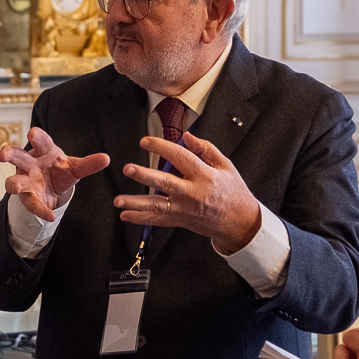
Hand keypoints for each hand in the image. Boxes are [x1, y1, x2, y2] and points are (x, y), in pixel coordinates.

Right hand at [0, 126, 109, 221]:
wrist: (52, 186)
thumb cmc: (60, 169)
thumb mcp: (75, 167)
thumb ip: (89, 164)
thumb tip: (107, 158)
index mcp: (44, 150)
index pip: (40, 141)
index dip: (36, 136)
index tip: (33, 133)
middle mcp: (30, 163)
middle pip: (18, 155)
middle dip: (9, 153)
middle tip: (3, 154)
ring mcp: (25, 179)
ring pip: (14, 180)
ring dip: (13, 183)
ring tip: (15, 187)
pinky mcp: (28, 196)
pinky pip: (32, 203)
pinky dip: (40, 210)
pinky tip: (50, 216)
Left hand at [115, 131, 262, 254]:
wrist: (239, 222)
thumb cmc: (233, 192)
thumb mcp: (225, 165)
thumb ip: (205, 149)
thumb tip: (187, 136)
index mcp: (204, 175)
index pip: (180, 157)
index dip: (161, 147)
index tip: (146, 141)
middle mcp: (193, 193)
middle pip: (165, 183)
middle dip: (145, 175)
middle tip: (128, 169)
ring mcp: (185, 209)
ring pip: (157, 206)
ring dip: (136, 203)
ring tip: (119, 200)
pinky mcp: (181, 221)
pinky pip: (158, 220)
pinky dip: (141, 219)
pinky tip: (125, 216)